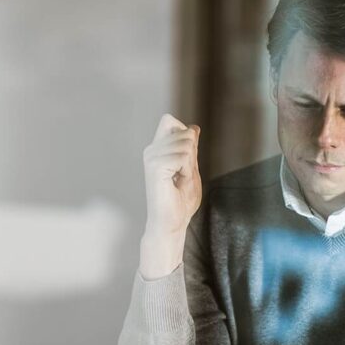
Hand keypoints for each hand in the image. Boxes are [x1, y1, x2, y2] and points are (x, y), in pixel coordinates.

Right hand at [140, 114, 201, 278]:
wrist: (171, 224)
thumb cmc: (179, 203)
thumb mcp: (191, 170)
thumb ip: (191, 149)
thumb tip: (193, 128)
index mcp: (157, 150)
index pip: (169, 121)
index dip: (185, 134)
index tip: (184, 162)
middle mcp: (151, 151)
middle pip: (184, 133)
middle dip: (192, 154)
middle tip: (182, 177)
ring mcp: (151, 157)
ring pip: (186, 145)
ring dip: (190, 165)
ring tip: (178, 182)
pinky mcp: (154, 166)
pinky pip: (183, 156)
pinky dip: (187, 171)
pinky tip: (176, 183)